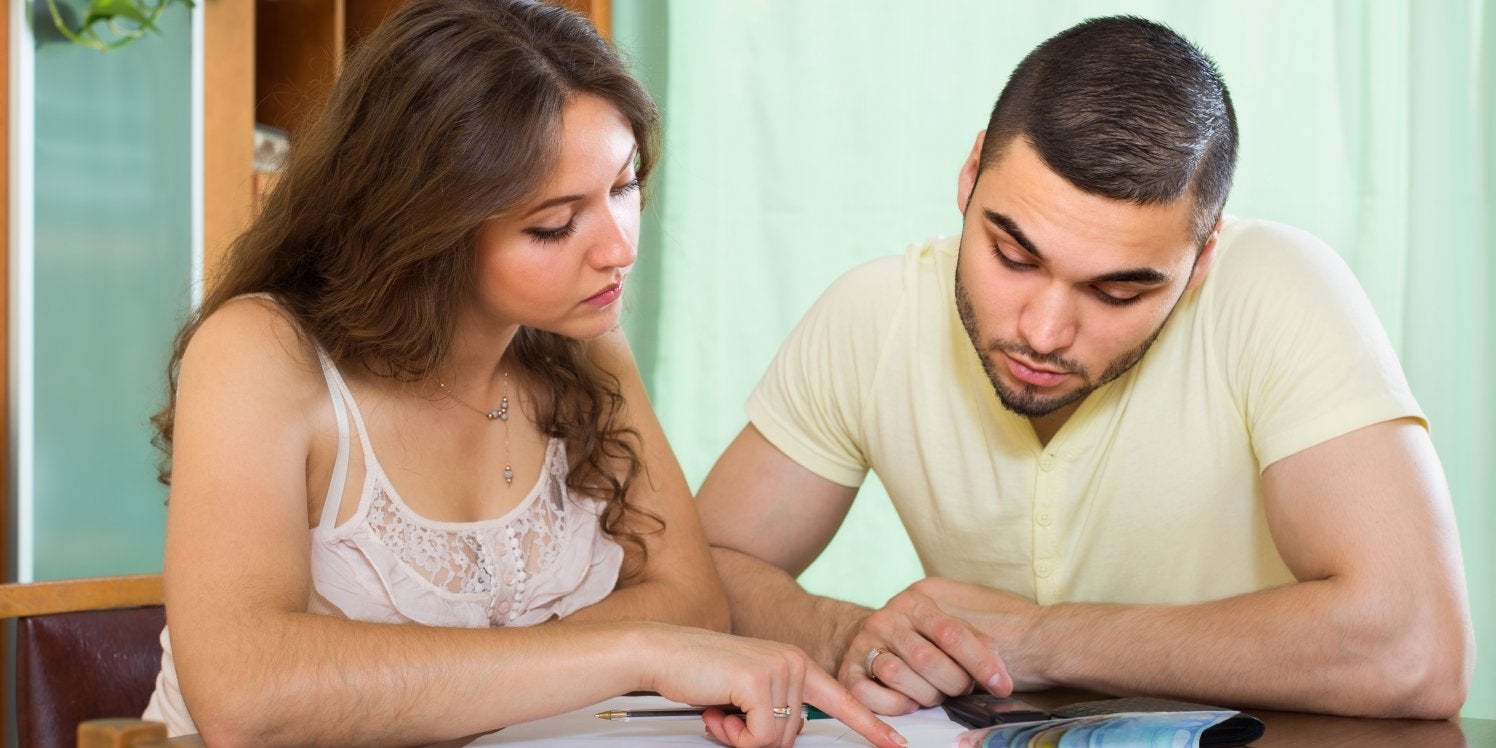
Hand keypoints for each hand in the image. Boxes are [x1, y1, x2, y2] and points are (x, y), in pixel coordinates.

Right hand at [637, 624, 905, 747]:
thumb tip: (788, 737)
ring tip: (721, 708)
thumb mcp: (748, 690)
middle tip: (730, 715)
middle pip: (797, 734)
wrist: (661, 652)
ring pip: (778, 739)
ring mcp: (779, 670)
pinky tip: (717, 710)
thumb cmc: (699, 673)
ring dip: (742, 736)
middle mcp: (793, 661)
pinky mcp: (759, 683)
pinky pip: (760, 738)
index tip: (896, 743)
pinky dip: (735, 736)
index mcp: (795, 661)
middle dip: (759, 737)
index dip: (870, 725)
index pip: (842, 699)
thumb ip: (776, 707)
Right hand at [837, 578, 1015, 714]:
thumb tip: (1000, 674)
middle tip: (962, 689)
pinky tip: (909, 702)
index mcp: (915, 602)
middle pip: (926, 658)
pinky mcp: (847, 671)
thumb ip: (974, 642)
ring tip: (935, 694)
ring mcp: (863, 643)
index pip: (952, 632)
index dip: (981, 662)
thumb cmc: (918, 637)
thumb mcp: (946, 627)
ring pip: (897, 674)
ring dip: (926, 694)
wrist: (866, 636)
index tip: (1002, 685)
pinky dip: (894, 705)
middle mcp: (886, 619)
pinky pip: (869, 694)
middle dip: (953, 682)